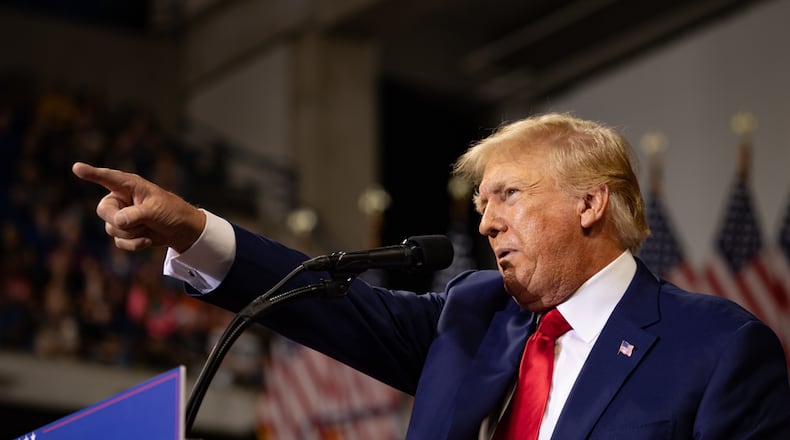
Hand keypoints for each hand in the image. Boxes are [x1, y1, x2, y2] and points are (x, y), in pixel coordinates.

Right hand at [72, 162, 205, 252]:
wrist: (180, 230)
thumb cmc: (171, 212)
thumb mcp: (156, 210)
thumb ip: (136, 214)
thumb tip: (118, 221)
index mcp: (129, 186)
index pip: (107, 178)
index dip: (92, 173)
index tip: (77, 168)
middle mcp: (120, 199)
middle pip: (103, 211)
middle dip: (121, 221)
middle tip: (141, 220)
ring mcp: (119, 216)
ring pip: (111, 229)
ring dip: (132, 233)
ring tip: (149, 227)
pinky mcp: (123, 232)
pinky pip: (119, 242)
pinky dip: (134, 244)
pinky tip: (147, 239)